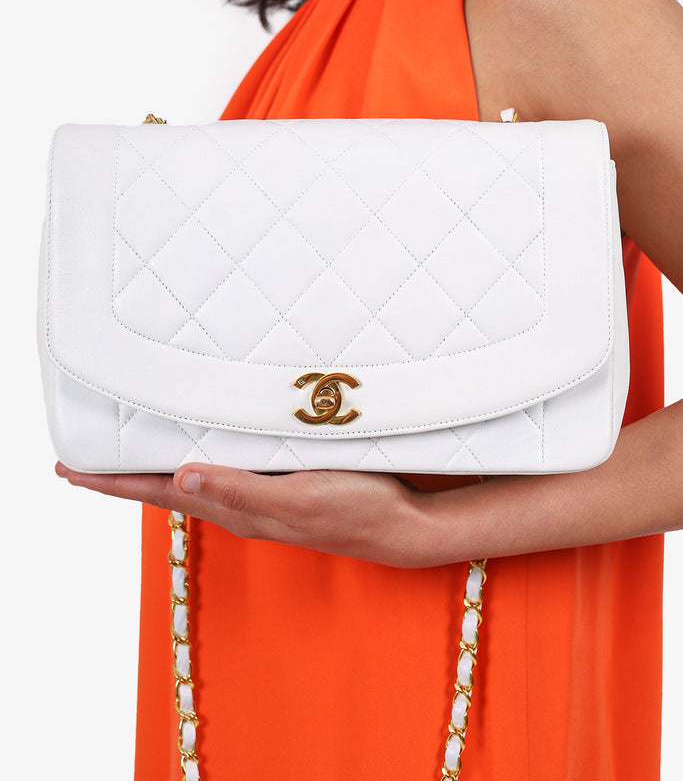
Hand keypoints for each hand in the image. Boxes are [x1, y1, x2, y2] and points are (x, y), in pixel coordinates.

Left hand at [55, 462, 430, 567]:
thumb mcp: (299, 499)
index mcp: (237, 508)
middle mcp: (241, 505)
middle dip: (124, 474)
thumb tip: (181, 479)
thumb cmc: (357, 511)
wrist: (403, 525)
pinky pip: (222, 471)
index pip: (159, 494)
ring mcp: (260, 497)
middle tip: (84, 461)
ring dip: (155, 467)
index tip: (70, 469)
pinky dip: (196, 458)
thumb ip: (242, 490)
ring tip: (127, 454)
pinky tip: (198, 447)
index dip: (113, 482)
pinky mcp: (280, 485)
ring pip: (191, 480)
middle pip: (165, 488)